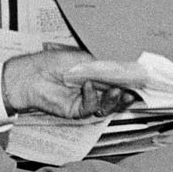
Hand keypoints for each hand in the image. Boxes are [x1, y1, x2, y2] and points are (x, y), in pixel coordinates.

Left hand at [0, 49, 144, 118]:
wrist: (31, 74)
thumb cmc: (53, 62)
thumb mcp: (85, 60)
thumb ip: (105, 67)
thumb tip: (125, 69)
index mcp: (97, 77)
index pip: (118, 83)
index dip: (129, 84)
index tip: (140, 82)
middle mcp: (94, 91)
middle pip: (116, 98)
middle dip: (125, 97)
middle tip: (132, 92)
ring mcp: (86, 102)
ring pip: (107, 107)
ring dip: (113, 100)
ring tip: (116, 91)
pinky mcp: (77, 111)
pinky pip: (91, 108)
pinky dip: (91, 97)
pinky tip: (87, 86)